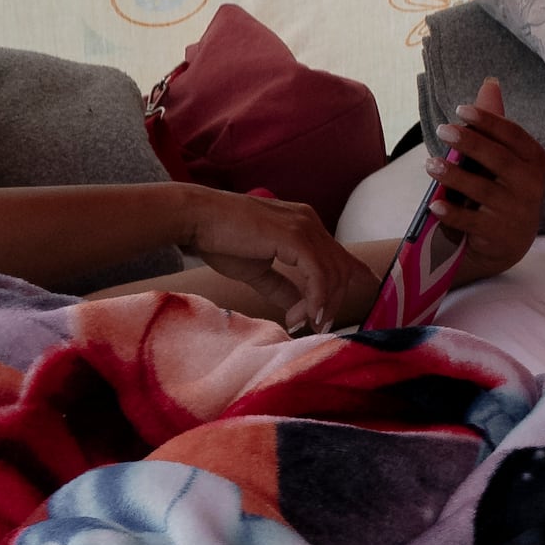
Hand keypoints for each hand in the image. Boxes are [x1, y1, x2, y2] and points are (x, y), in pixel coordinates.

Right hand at [172, 187, 345, 330]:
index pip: (340, 256)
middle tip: (316, 326)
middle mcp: (310, 222)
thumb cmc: (219, 240)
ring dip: (323, 304)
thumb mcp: (257, 270)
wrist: (195, 218)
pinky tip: (307, 314)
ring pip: (333, 272)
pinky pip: (318, 273)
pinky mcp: (294, 236)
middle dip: (333, 302)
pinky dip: (316, 297)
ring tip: (306, 323)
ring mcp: (304, 227)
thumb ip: (282, 287)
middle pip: (341, 267)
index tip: (337, 310)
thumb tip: (300, 309)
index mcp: (304, 226)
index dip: (348, 283)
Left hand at [420, 83, 544, 284]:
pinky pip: (472, 222)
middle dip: (471, 143)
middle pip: (499, 160)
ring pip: (483, 191)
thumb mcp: (503, 157)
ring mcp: (515, 211)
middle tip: (442, 130)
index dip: (489, 121)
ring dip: (455, 176)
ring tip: (431, 164)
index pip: (514, 135)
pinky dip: (452, 213)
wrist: (509, 240)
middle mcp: (530, 185)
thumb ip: (494, 124)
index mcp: (534, 160)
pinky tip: (434, 205)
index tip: (461, 110)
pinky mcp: (498, 234)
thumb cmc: (502, 187)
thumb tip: (490, 84)